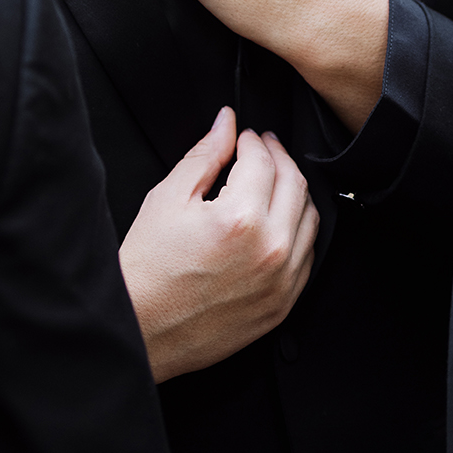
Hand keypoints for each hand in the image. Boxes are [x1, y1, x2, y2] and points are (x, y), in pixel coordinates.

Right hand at [119, 106, 318, 382]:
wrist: (142, 329)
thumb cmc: (148, 270)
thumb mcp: (168, 199)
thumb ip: (205, 155)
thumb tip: (226, 124)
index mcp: (240, 219)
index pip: (263, 160)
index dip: (253, 139)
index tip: (244, 136)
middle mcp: (270, 249)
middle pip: (294, 183)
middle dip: (278, 156)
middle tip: (263, 146)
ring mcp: (280, 280)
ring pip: (310, 218)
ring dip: (294, 190)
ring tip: (273, 179)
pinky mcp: (282, 304)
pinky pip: (307, 256)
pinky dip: (299, 229)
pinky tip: (279, 219)